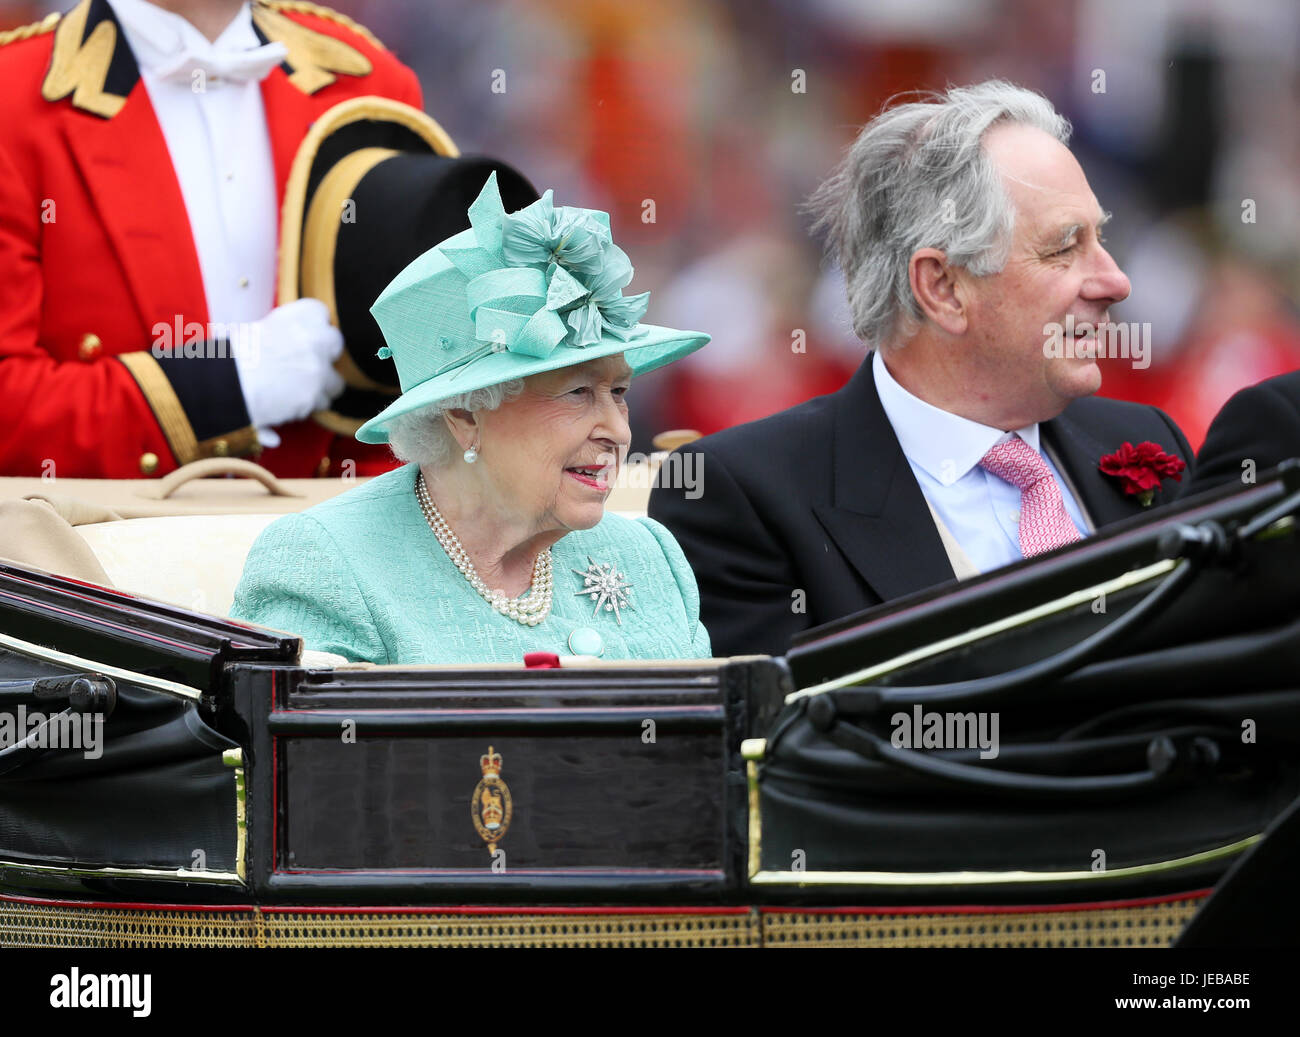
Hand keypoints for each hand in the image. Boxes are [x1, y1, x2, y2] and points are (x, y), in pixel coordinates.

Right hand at [234, 299, 344, 433]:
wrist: (225, 386)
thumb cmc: (229, 358)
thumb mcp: (248, 332)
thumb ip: (273, 331)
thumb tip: (266, 336)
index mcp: (295, 317)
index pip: (319, 312)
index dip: (312, 325)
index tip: (305, 334)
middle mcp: (313, 340)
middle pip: (335, 342)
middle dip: (325, 353)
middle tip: (307, 362)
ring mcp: (318, 369)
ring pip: (335, 378)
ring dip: (321, 385)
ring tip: (298, 389)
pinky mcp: (315, 395)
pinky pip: (323, 402)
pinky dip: (310, 405)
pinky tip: (292, 403)